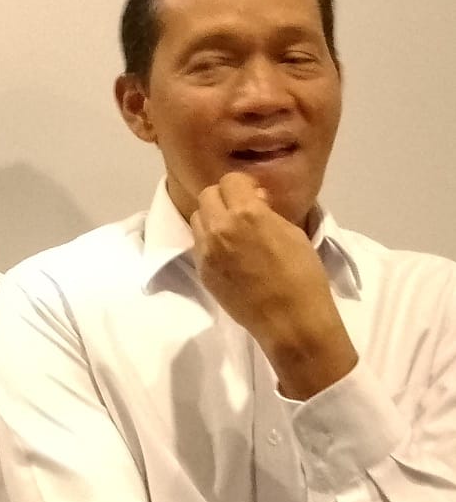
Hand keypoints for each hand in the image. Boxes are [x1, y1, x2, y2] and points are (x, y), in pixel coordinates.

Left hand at [190, 172, 356, 399]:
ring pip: (198, 219)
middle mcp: (219, 228)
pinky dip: (210, 242)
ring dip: (213, 219)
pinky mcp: (202, 270)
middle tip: (242, 212)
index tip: (256, 197)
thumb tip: (253, 202)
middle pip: (207, 195)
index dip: (244, 186)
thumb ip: (266, 212)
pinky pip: (199, 244)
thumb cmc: (303, 275)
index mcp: (246, 214)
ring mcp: (206, 251)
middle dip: (224, 198)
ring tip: (234, 234)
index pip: (230, 180)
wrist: (291, 321)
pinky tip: (230, 255)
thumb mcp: (292, 233)